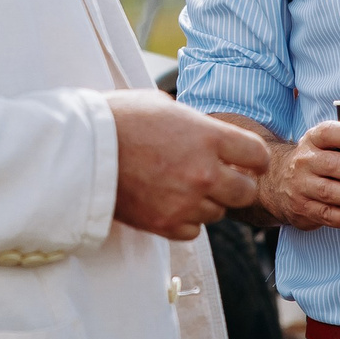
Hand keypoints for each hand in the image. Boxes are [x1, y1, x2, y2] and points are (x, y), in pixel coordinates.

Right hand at [109, 92, 268, 239]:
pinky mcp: (165, 224)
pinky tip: (169, 203)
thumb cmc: (120, 119)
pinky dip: (185, 220)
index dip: (253, 158)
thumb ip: (197, 126)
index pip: (256, 155)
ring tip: (182, 187)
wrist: (83, 149)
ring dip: (207, 202)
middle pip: (246, 192)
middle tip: (219, 178)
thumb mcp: (166, 107)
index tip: (248, 161)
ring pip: (218, 213)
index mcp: (209, 137)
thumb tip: (209, 134)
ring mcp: (186, 202)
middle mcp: (204, 172)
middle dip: (236, 185)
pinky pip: (193, 231)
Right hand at [258, 118, 339, 231]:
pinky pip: (325, 214)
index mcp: (316, 138)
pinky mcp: (303, 208)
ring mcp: (302, 185)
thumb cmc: (322, 161)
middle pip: (332, 164)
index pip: (330, 133)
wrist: (277, 182)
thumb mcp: (337, 147)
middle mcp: (306, 160)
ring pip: (328, 191)